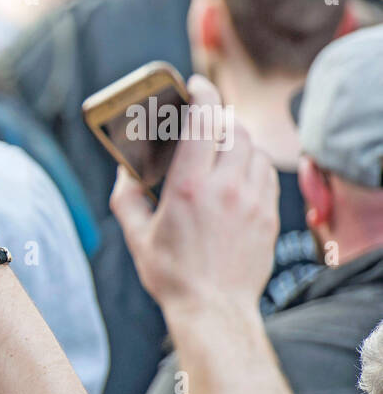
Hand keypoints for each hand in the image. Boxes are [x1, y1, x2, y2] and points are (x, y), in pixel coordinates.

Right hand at [110, 75, 278, 316]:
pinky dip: (251, 163)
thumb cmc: (172, 275)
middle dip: (218, 116)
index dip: (202, 93)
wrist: (214, 308)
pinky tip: (236, 172)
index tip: (195, 85)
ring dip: (236, 139)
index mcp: (189, 187)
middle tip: (202, 119)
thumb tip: (125, 171)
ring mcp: (253, 200)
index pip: (204, 120)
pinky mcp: (269, 214)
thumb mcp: (136, 235)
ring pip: (253, 148)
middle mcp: (226, 187)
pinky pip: (266, 172)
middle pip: (232, 128)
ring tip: (219, 146)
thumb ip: (126, 197)